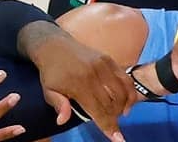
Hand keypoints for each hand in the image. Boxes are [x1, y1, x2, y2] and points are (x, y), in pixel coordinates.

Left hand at [23, 22, 133, 141]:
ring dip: (124, 106)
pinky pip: (125, 78)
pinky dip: (129, 91)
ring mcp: (103, 65)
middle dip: (115, 118)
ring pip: (122, 91)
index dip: (108, 126)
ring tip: (120, 114)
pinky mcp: (108, 59)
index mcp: (78, 84)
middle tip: (112, 124)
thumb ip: (58, 105)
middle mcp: (94, 74)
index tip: (118, 139)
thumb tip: (62, 121)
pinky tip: (126, 101)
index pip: (98, 110)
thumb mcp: (48, 90)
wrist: (54, 45)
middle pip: (112, 102)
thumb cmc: (51, 72)